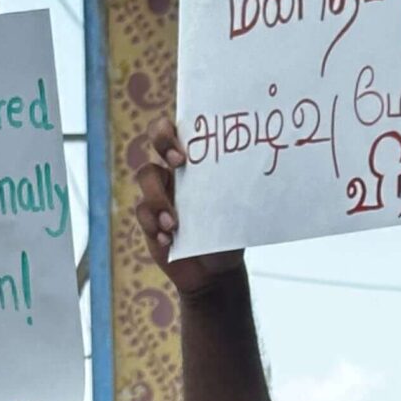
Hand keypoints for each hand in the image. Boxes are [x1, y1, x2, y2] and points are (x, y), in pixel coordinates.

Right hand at [132, 117, 244, 295]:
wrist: (216, 271)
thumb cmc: (229, 232)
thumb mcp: (236, 209)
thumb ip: (236, 188)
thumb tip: (258, 168)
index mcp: (196, 162)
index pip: (178, 129)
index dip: (171, 132)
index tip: (183, 155)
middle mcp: (174, 170)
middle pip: (155, 139)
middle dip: (161, 143)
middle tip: (178, 165)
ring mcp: (159, 192)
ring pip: (145, 177)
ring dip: (158, 198)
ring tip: (174, 224)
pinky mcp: (149, 218)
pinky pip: (143, 212)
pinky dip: (154, 225)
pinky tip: (169, 240)